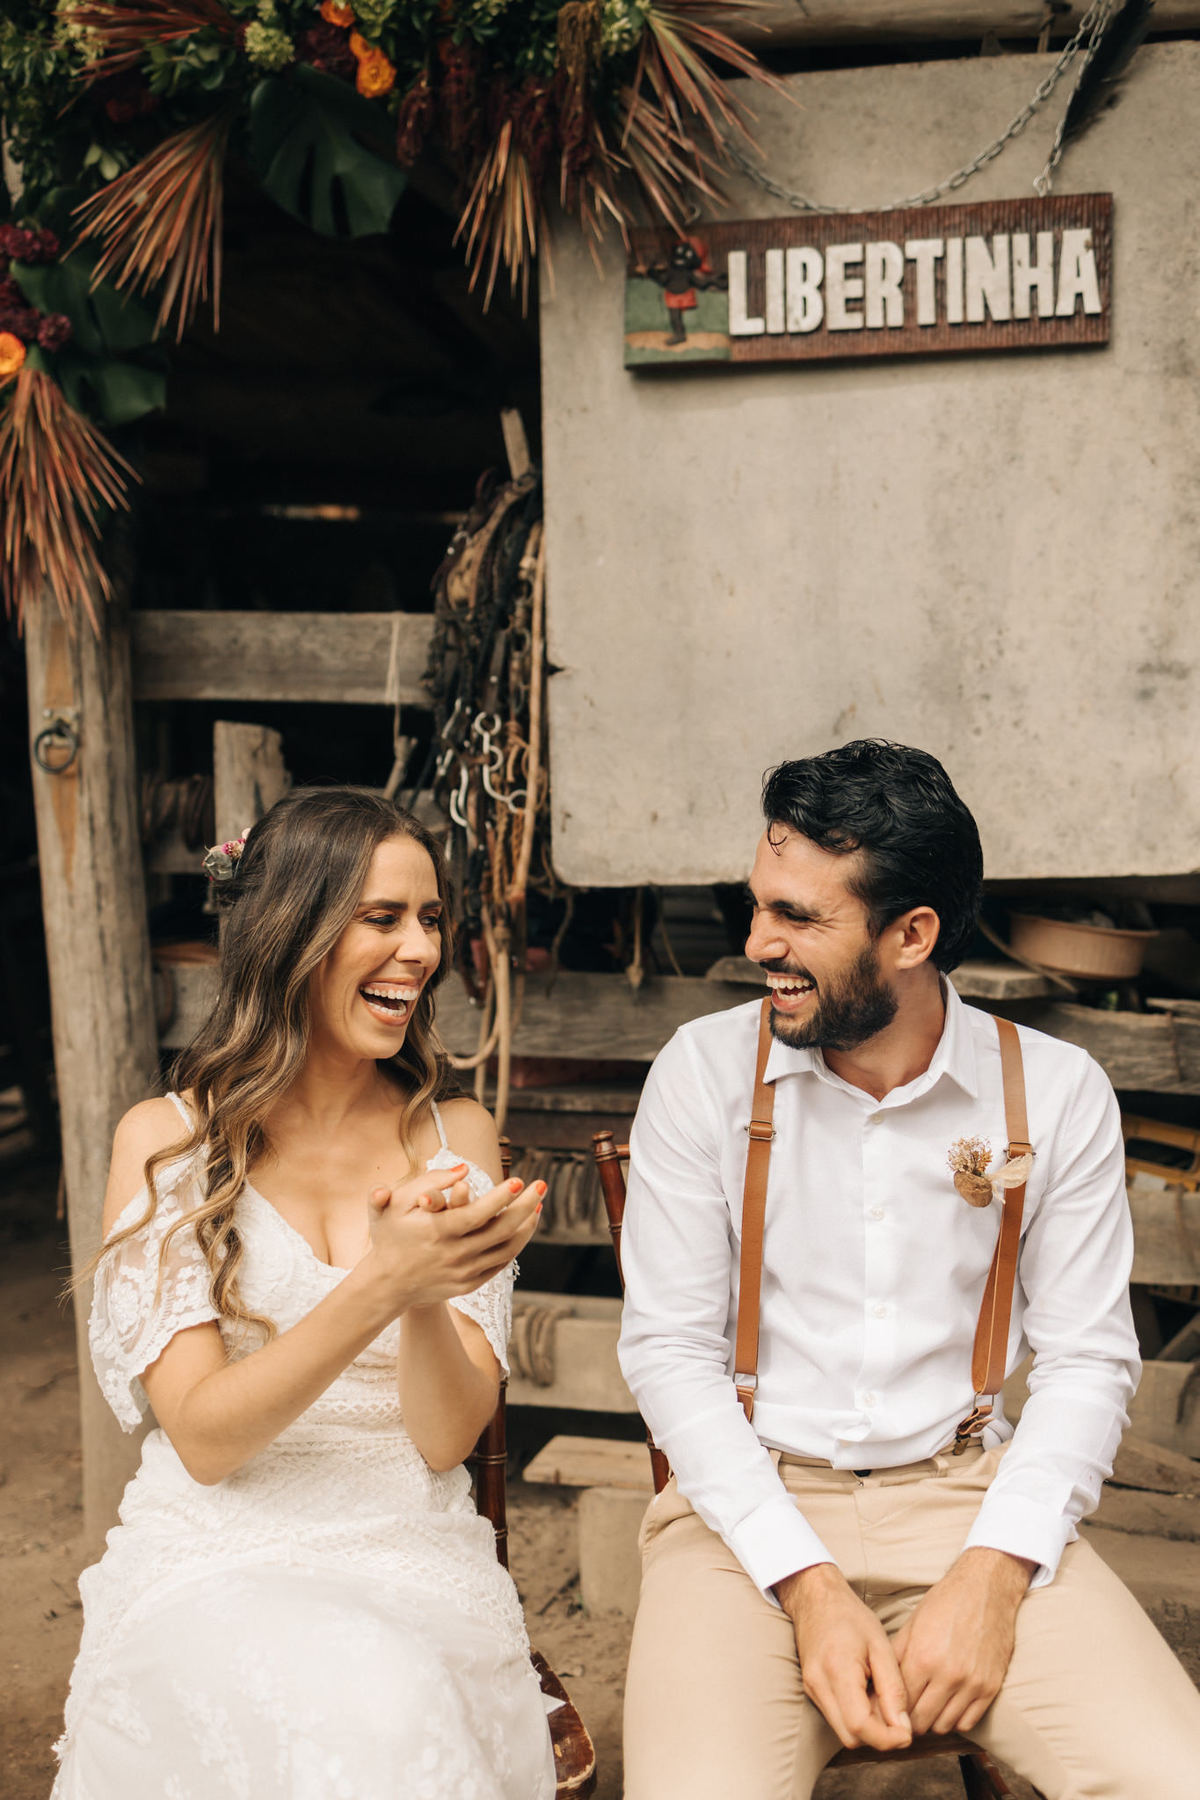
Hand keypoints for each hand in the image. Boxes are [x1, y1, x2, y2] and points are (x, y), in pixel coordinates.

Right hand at [365, 1164, 542, 1312]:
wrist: (386, 1284)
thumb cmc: (389, 1235)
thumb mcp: (394, 1204)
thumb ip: (427, 1182)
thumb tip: (464, 1169)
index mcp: (436, 1232)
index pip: (478, 1214)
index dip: (501, 1198)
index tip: (519, 1181)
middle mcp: (454, 1255)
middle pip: (500, 1230)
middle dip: (525, 1206)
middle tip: (541, 1185)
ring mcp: (464, 1273)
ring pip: (506, 1248)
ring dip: (526, 1226)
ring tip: (538, 1204)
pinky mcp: (469, 1284)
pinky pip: (500, 1263)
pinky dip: (516, 1244)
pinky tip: (524, 1227)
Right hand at [775, 1563, 911, 1751]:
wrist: (815, 1598)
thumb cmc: (850, 1616)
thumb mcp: (881, 1646)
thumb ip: (893, 1689)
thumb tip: (903, 1729)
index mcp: (837, 1671)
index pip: (860, 1726)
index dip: (887, 1739)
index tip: (907, 1733)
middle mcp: (819, 1686)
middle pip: (851, 1737)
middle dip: (879, 1737)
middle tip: (899, 1718)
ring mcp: (812, 1690)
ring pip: (844, 1732)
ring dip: (868, 1729)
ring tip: (883, 1703)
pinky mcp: (812, 1691)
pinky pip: (837, 1719)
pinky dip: (856, 1718)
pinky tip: (868, 1697)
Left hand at [892, 1547, 1033, 1735]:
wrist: (986, 1588)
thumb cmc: (945, 1603)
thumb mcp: (912, 1623)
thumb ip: (897, 1656)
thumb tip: (879, 1684)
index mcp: (922, 1656)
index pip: (899, 1703)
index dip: (890, 1709)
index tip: (888, 1709)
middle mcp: (948, 1674)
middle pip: (920, 1721)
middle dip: (909, 1720)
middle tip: (905, 1713)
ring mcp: (972, 1683)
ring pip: (943, 1726)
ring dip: (932, 1721)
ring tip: (927, 1707)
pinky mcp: (990, 1688)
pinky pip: (968, 1722)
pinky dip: (955, 1720)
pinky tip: (948, 1705)